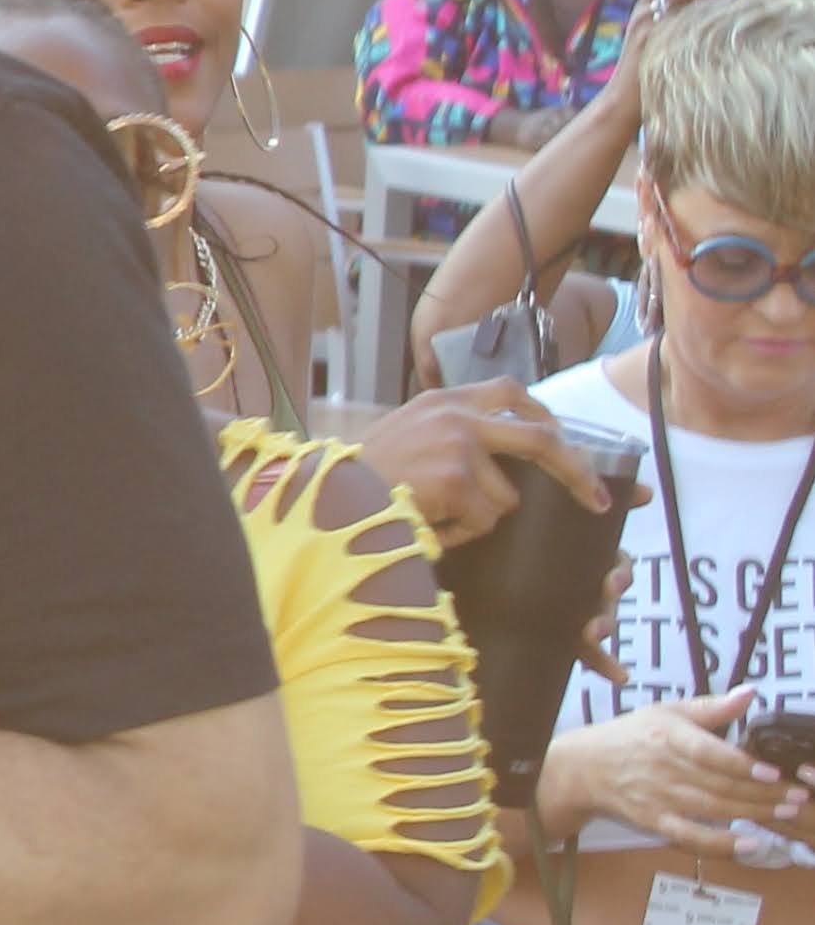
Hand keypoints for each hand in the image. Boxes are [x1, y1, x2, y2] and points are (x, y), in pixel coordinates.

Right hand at [355, 382, 611, 546]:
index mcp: (444, 399)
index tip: (562, 438)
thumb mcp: (405, 433)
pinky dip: (460, 533)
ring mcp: (459, 445)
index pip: (512, 391)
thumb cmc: (360, 476)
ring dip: (479, 516)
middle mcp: (457, 414)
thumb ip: (450, 431)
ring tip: (435, 516)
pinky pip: (483, 521)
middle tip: (601, 500)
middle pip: (542, 437)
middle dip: (577, 472)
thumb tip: (505, 460)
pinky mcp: (456, 478)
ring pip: (507, 498)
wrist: (324, 494)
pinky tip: (428, 525)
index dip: (544, 416)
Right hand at [544, 687, 800, 860]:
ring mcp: (659, 799)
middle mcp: (664, 769)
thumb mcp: (666, 712)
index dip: (743, 765)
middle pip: (721, 784)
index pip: (709, 753)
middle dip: (764, 793)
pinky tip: (749, 846)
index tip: (774, 771)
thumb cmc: (630, 736)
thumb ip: (712, 707)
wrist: (582, 768)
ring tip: (786, 814)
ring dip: (753, 814)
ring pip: (714, 809)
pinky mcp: (654, 823)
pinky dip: (720, 844)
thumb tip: (751, 693)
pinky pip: (690, 838)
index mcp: (668, 737)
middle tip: (798, 797)